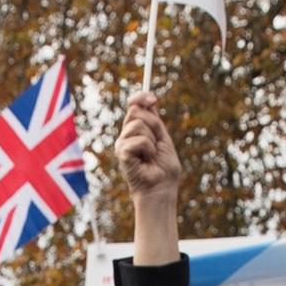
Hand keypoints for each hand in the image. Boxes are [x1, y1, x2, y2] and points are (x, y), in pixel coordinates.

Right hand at [118, 91, 181, 266]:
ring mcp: (121, 144)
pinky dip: (149, 150)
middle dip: (153, 124)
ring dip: (152, 141)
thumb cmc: (163, 168)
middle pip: (137, 111)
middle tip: (156, 144)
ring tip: (151, 156)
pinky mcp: (122, 153)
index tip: (153, 98)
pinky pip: (140, 140)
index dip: (141, 97)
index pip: (134, 105)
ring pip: (139, 125)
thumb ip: (155, 119)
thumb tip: (150, 99)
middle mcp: (126, 135)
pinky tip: (146, 161)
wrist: (161, 188)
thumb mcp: (163, 138)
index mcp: (136, 130)